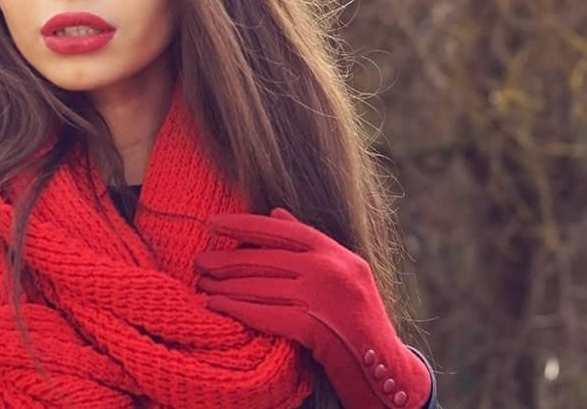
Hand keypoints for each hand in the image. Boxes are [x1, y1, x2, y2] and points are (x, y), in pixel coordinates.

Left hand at [194, 207, 430, 408]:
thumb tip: (276, 212)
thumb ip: (311, 246)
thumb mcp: (343, 275)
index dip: (245, 224)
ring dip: (226, 285)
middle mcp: (333, 270)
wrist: (387, 373)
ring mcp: (326, 299)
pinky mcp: (317, 328)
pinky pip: (266, 314)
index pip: (284, 230)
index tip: (214, 222)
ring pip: (262, 286)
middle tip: (199, 261)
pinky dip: (237, 309)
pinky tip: (216, 306)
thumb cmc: (357, 324)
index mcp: (339, 254)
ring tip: (201, 284)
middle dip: (228, 259)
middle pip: (268, 259)